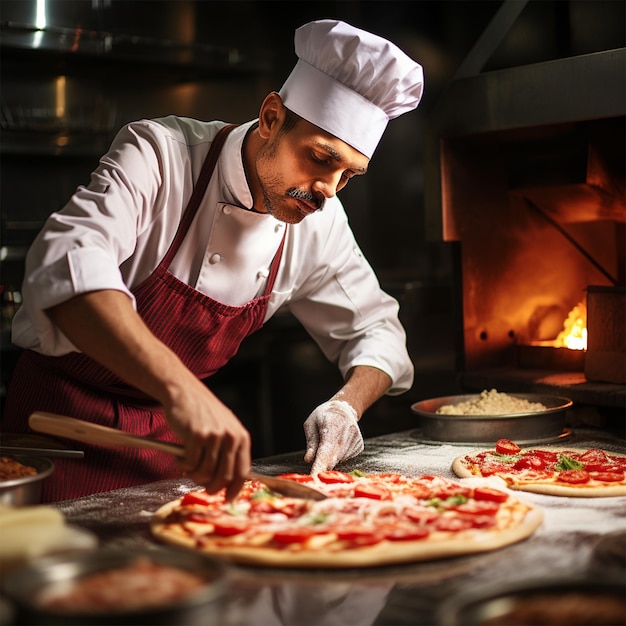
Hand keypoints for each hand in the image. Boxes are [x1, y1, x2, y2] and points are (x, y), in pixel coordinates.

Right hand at [164, 376, 250, 500]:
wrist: (185, 393)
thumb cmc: (203, 414)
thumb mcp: (224, 429)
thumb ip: (228, 452)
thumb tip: (225, 483)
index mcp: (241, 437)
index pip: (243, 472)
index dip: (234, 490)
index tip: (227, 499)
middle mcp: (230, 437)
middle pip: (224, 477)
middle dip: (211, 487)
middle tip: (199, 483)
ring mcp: (214, 436)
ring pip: (205, 473)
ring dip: (193, 475)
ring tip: (187, 466)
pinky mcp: (197, 436)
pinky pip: (190, 464)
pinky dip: (182, 465)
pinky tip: (179, 457)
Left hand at [303, 400, 363, 474]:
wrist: (344, 408)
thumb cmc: (324, 416)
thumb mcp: (311, 424)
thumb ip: (311, 443)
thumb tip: (308, 460)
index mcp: (333, 424)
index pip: (326, 449)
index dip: (320, 464)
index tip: (315, 476)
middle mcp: (347, 432)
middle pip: (333, 458)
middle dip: (322, 465)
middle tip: (314, 466)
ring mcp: (356, 440)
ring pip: (339, 460)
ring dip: (330, 458)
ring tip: (329, 441)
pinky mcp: (359, 446)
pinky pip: (345, 458)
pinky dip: (338, 456)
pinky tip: (337, 444)